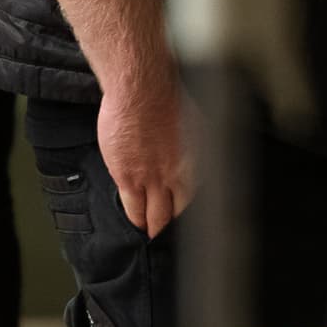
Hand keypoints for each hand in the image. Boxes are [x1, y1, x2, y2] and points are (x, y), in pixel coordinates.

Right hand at [97, 83, 190, 239]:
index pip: (198, 200)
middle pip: (177, 214)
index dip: (191, 212)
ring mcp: (153, 179)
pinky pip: (133, 208)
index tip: (190, 219)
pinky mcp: (128, 177)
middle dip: (174, 226)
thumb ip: (195, 152)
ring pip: (155, 216)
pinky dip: (136, 219)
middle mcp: (179, 176)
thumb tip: (196, 165)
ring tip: (153, 236)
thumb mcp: (196, 128)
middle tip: (171, 233)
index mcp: (199, 163)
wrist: (142, 90)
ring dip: (154, 227)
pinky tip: (137, 225)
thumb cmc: (169, 99)